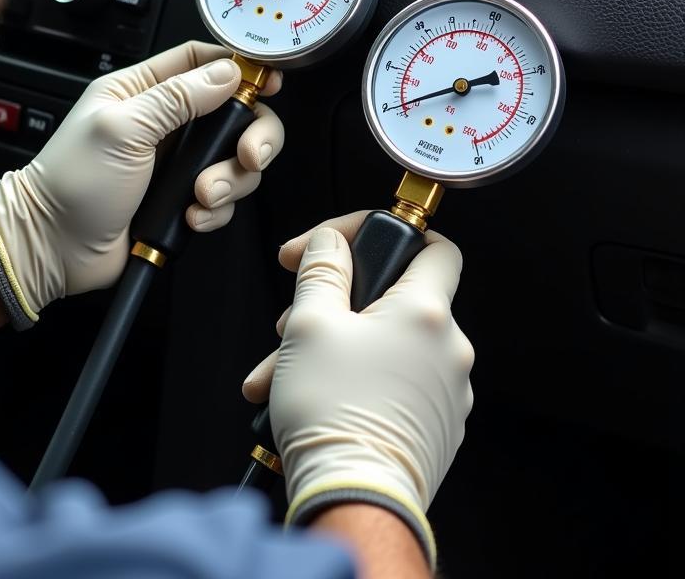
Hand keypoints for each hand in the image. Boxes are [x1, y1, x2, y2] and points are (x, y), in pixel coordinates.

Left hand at [0, 42, 282, 327]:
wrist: (53, 248)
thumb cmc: (71, 184)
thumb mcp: (122, 128)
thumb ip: (176, 97)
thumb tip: (226, 72)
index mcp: (141, 90)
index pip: (201, 61)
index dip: (239, 66)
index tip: (268, 81)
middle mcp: (163, 123)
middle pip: (233, 112)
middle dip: (251, 135)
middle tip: (249, 155)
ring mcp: (175, 163)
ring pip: (234, 158)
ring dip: (230, 179)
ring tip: (202, 194)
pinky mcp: (181, 198)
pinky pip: (223, 198)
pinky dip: (216, 210)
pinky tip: (191, 215)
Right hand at [242, 214, 472, 567]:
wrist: (353, 500)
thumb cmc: (334, 414)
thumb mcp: (309, 322)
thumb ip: (321, 268)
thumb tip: (330, 243)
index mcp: (426, 313)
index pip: (434, 247)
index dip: (388, 235)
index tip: (345, 246)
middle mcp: (449, 351)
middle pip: (395, 301)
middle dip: (338, 303)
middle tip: (295, 319)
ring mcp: (447, 393)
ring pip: (388, 346)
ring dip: (338, 347)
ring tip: (285, 370)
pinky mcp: (436, 427)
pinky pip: (396, 384)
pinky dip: (358, 380)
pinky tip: (313, 396)